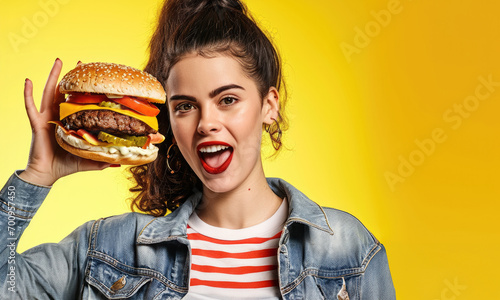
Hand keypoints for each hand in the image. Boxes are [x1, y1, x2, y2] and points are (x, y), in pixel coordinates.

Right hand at [19, 58, 114, 185]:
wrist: (47, 174)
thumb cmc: (66, 165)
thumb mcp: (89, 161)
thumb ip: (103, 160)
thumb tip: (120, 162)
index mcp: (71, 122)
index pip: (79, 102)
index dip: (85, 90)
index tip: (94, 76)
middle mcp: (59, 116)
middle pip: (66, 92)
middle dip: (72, 77)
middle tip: (79, 61)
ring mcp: (47, 118)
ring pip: (50, 92)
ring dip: (53, 76)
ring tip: (58, 61)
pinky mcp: (37, 123)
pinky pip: (30, 106)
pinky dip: (28, 94)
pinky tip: (28, 81)